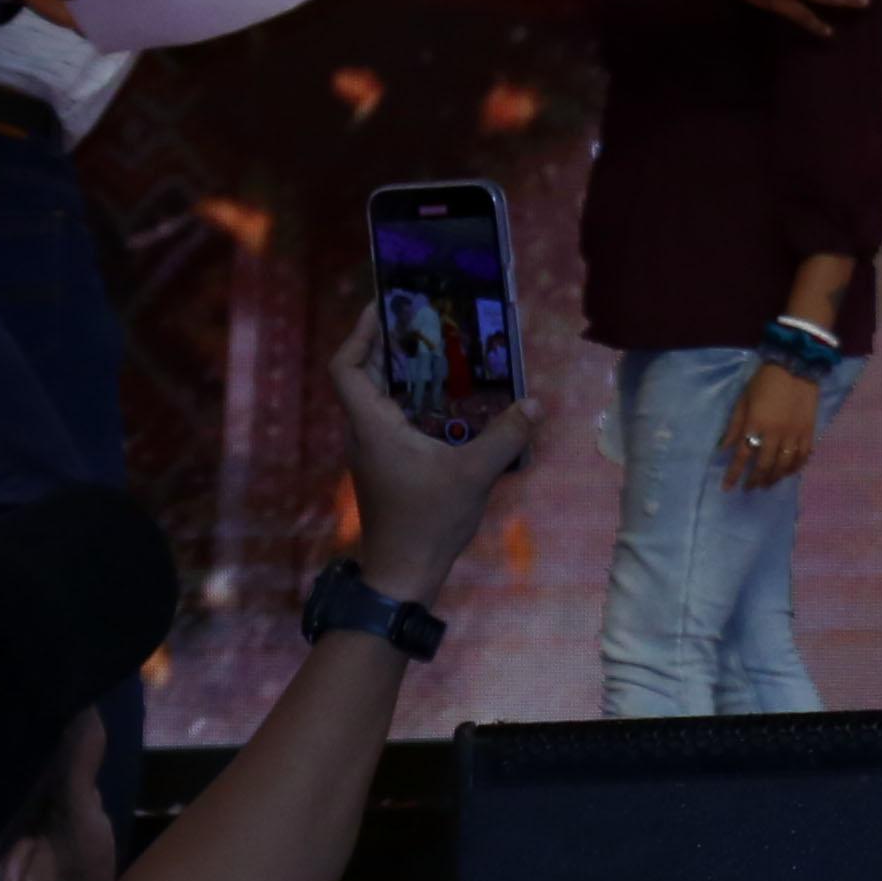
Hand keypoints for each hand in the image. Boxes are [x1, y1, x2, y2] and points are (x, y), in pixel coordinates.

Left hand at [323, 301, 532, 606]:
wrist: (402, 573)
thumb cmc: (428, 519)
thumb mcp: (474, 473)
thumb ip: (506, 435)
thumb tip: (535, 401)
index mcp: (373, 426)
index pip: (346, 368)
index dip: (359, 333)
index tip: (384, 307)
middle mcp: (364, 433)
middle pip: (360, 376)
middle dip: (386, 344)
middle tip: (422, 320)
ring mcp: (370, 451)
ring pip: (373, 398)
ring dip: (397, 372)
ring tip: (438, 351)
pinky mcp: (382, 466)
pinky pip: (387, 418)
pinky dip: (407, 398)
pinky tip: (444, 400)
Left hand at [724, 360, 824, 491]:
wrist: (797, 367)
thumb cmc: (764, 382)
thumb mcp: (743, 400)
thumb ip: (734, 426)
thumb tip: (722, 448)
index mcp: (756, 425)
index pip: (742, 456)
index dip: (733, 474)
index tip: (727, 487)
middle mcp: (775, 434)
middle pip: (764, 465)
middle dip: (755, 480)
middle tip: (750, 488)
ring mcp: (795, 434)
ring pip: (784, 465)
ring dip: (774, 478)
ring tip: (768, 483)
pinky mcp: (809, 432)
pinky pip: (803, 456)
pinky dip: (796, 467)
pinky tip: (789, 472)